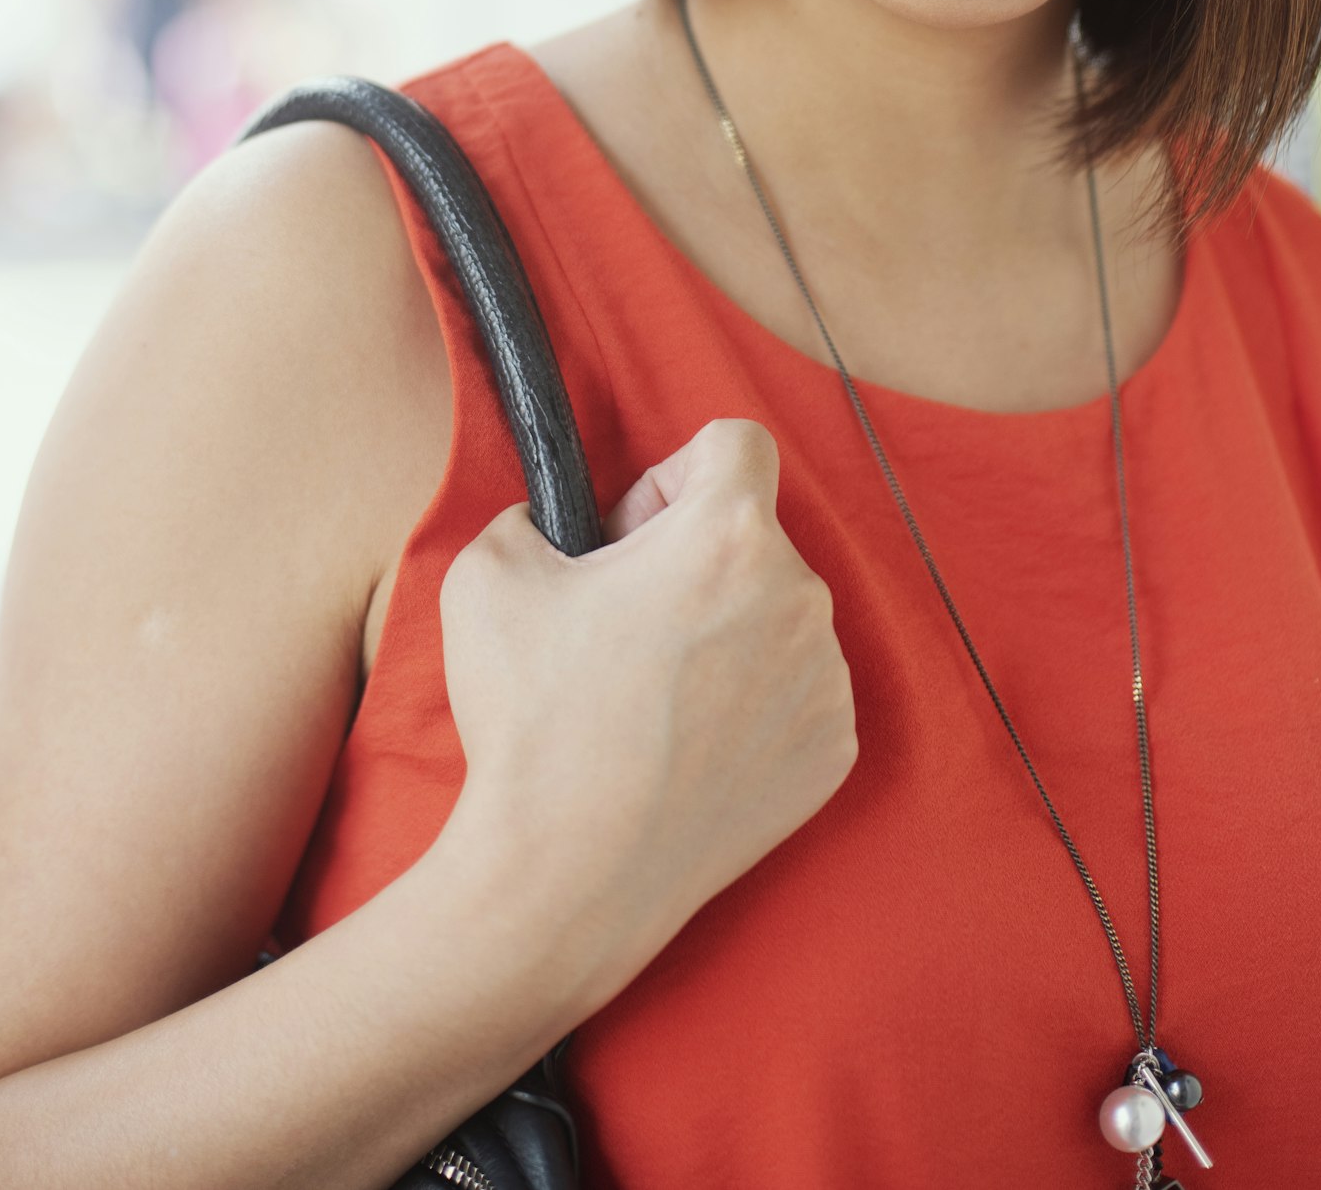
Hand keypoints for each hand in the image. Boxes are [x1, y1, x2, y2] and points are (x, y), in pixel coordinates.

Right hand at [438, 417, 856, 994]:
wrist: (565, 878)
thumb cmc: (531, 721)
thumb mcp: (488, 573)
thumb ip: (535, 514)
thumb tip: (558, 524)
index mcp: (730, 536)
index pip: (735, 442)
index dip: (673, 474)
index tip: (633, 537)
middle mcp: (800, 597)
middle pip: (754, 535)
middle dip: (692, 561)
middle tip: (626, 628)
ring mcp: (826, 679)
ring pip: (777, 613)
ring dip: (726, 631)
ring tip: (652, 697)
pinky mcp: (832, 749)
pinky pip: (796, 689)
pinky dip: (751, 701)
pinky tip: (687, 744)